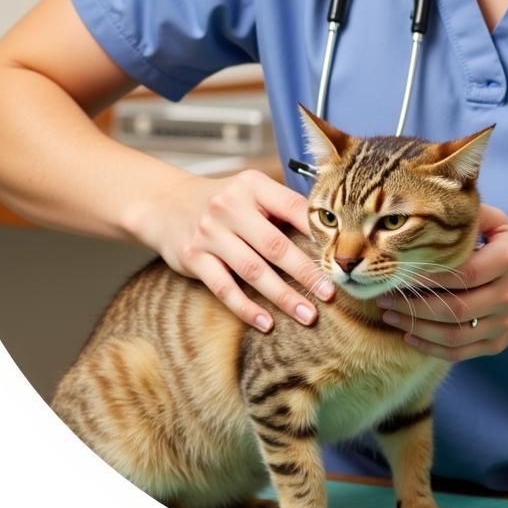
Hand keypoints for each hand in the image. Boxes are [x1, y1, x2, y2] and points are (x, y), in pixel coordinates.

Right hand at [128, 167, 334, 330]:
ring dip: (283, 296)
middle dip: (307, 272)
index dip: (319, 232)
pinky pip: (224, 288)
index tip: (341, 254)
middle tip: (331, 292)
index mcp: (252, 185)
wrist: (166, 204)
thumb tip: (331, 233)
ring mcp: (209, 233)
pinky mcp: (193, 258)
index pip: (293, 207)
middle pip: (276, 245)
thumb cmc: (224, 202)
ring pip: (253, 270)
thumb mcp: (251, 191)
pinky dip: (247, 308)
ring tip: (308, 315)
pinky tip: (267, 322)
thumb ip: (283, 207)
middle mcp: (229, 207)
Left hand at [375, 204, 507, 359]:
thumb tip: (431, 200)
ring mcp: (503, 323)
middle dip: (413, 305)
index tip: (399, 272)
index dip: (429, 276)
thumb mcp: (502, 225)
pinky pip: (459, 353)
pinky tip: (409, 335)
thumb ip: (472, 213)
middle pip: (455, 308)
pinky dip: (431, 348)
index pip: (464, 273)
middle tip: (383, 297)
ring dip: (416, 328)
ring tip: (389, 316)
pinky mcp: (496, 344)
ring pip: (453, 334)